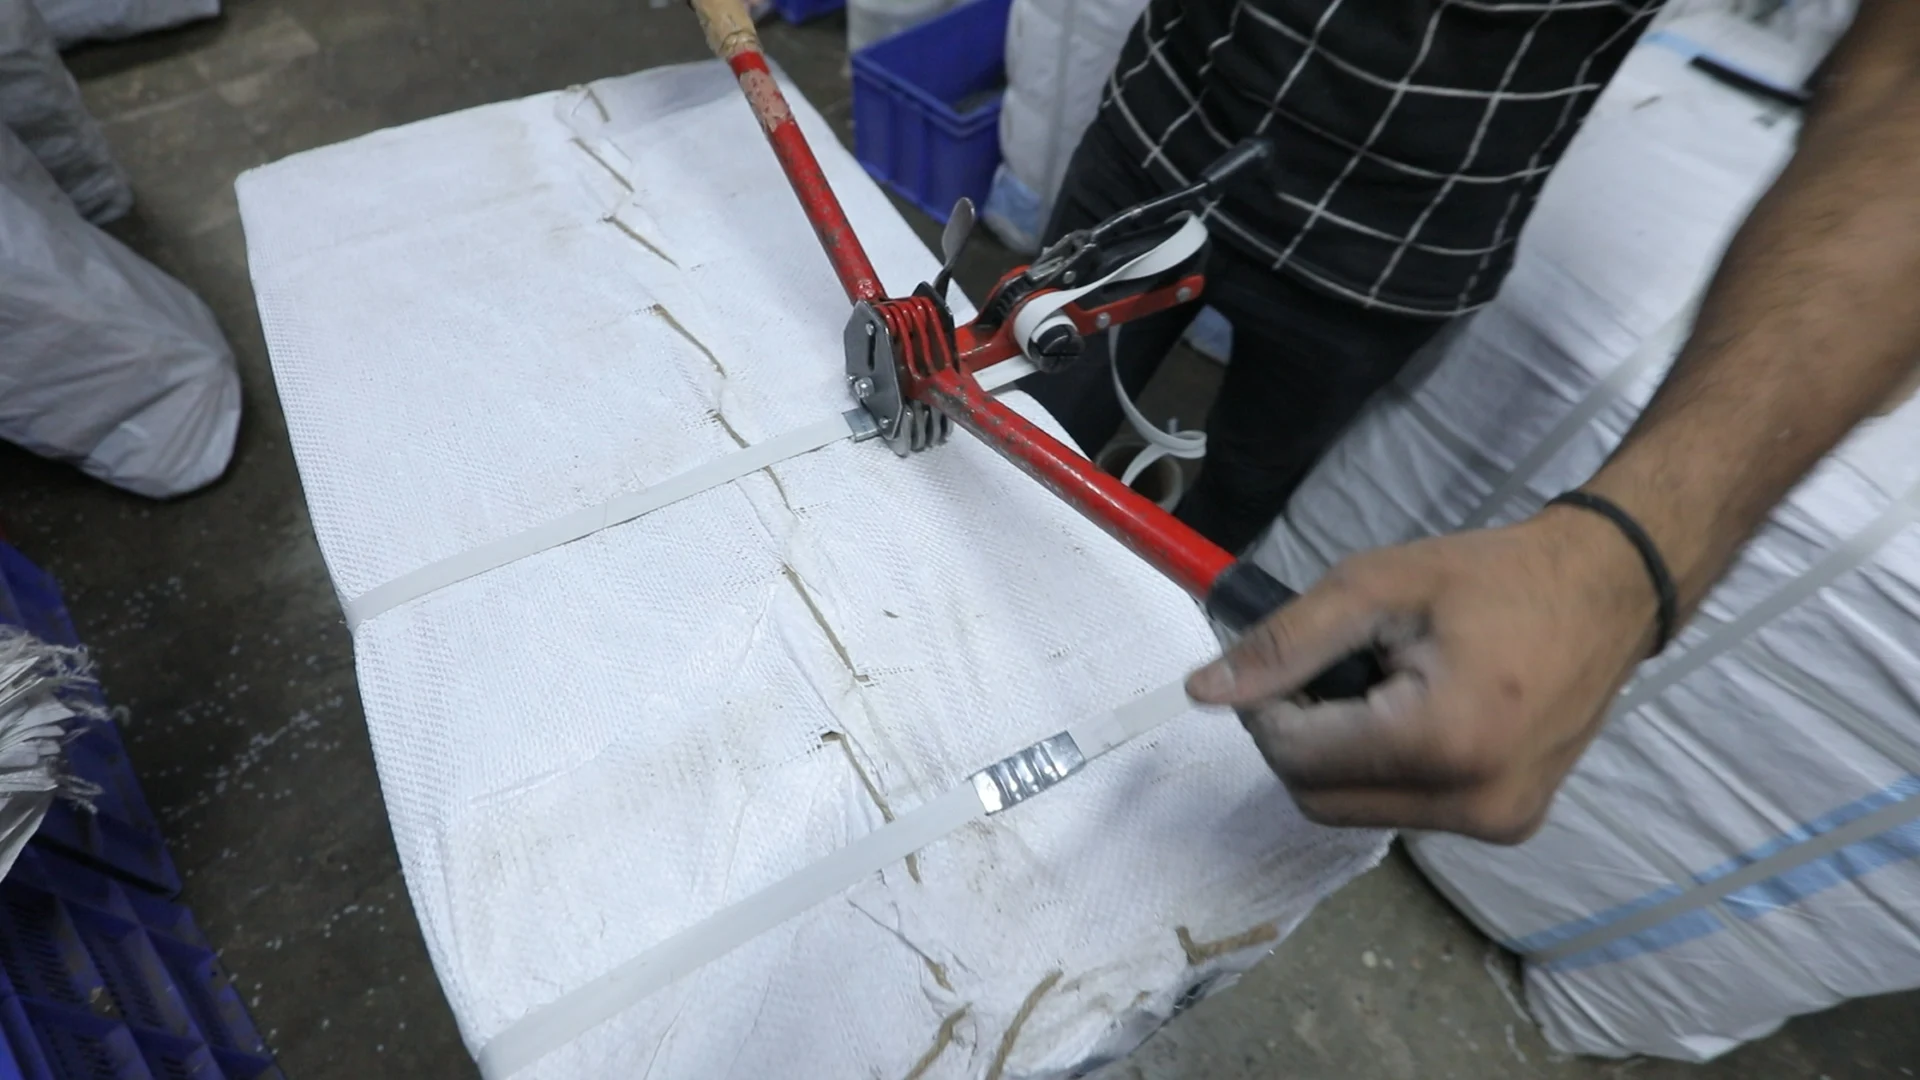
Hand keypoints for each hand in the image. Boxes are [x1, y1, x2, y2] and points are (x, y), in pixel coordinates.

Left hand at [1186, 507, 1658, 842]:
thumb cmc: (1492, 576)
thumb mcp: (1376, 585)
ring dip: (1340, 758)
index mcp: (1441, 740)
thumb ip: (1284, 643)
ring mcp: (1497, 824)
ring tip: (1381, 687)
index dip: (1267, 710)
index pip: (1296, 757)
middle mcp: (1472, 803)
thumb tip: (1202, 692)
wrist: (1608, 591)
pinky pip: (1404, 812)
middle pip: (1318, 799)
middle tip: (1329, 673)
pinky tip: (1415, 713)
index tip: (1285, 662)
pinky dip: (1384, 770)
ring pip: (1356, 812)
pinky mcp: (1509, 827)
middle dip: (1300, 739)